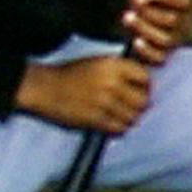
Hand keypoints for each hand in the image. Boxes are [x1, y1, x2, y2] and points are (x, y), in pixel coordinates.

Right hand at [15, 56, 150, 133]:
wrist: (45, 87)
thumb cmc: (71, 74)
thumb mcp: (98, 62)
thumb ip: (120, 70)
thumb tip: (143, 82)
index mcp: (113, 65)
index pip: (145, 77)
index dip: (146, 86)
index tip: (141, 90)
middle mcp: (111, 83)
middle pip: (142, 100)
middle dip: (140, 105)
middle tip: (133, 107)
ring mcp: (104, 102)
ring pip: (132, 117)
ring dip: (129, 119)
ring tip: (120, 116)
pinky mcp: (95, 119)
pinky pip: (119, 129)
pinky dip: (119, 128)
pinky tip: (112, 124)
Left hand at [120, 0, 191, 65]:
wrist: (134, 30)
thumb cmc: (141, 8)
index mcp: (182, 9)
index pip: (184, 2)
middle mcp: (182, 26)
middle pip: (173, 20)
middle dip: (150, 11)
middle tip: (134, 4)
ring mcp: (173, 43)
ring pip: (165, 39)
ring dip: (144, 27)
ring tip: (127, 17)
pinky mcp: (162, 57)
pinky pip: (159, 57)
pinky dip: (147, 49)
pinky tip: (136, 40)